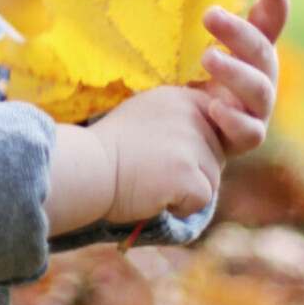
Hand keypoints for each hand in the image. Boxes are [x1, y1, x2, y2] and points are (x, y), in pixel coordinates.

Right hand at [44, 86, 222, 234]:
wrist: (86, 169)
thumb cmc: (109, 150)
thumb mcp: (146, 116)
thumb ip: (178, 121)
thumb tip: (205, 138)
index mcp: (181, 97)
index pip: (216, 126)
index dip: (196, 149)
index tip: (168, 156)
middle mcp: (190, 113)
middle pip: (216, 155)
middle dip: (192, 171)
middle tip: (153, 168)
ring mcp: (191, 142)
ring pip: (212, 179)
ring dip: (186, 189)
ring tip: (152, 180)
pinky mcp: (188, 172)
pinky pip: (202, 199)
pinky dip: (181, 206)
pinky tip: (155, 194)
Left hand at [191, 0, 288, 157]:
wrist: (179, 129)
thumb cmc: (185, 76)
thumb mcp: (188, 44)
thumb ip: (195, 20)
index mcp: (254, 48)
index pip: (273, 18)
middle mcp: (262, 76)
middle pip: (262, 50)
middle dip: (239, 31)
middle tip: (209, 14)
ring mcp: (257, 109)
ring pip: (259, 90)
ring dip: (235, 71)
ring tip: (206, 57)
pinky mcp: (246, 138)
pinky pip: (249, 130)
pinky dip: (233, 117)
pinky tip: (213, 106)